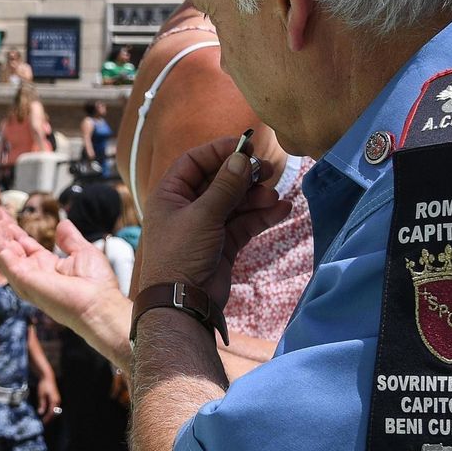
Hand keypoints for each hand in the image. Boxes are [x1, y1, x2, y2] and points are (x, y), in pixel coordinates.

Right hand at [0, 194, 123, 340]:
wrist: (99, 304)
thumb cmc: (96, 285)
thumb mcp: (83, 252)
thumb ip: (69, 239)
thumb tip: (63, 224)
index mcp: (43, 265)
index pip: (20, 241)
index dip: (9, 224)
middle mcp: (30, 270)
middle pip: (6, 241)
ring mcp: (23, 276)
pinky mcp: (20, 278)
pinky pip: (2, 255)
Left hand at [36, 374, 60, 422]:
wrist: (48, 378)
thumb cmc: (44, 385)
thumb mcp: (41, 395)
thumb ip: (42, 404)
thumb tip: (41, 413)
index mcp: (54, 401)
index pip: (51, 413)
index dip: (47, 418)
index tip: (42, 422)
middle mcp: (57, 401)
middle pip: (54, 413)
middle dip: (49, 418)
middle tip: (43, 423)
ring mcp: (58, 400)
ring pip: (55, 411)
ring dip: (50, 415)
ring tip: (44, 419)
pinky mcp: (56, 399)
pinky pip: (54, 408)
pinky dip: (51, 411)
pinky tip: (46, 413)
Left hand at [139, 136, 291, 310]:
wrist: (183, 303)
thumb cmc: (181, 255)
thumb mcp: (203, 215)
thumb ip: (225, 186)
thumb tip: (243, 158)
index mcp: (170, 195)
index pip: (194, 162)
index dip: (220, 151)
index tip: (246, 146)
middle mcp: (186, 207)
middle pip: (219, 180)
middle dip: (244, 175)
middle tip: (268, 170)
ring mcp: (206, 226)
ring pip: (235, 202)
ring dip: (255, 197)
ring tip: (274, 196)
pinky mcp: (222, 244)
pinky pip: (244, 223)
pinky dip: (261, 216)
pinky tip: (281, 209)